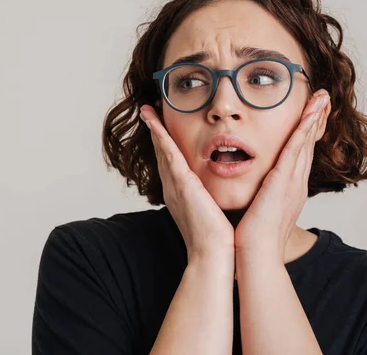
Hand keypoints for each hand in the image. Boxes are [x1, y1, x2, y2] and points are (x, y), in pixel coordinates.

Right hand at [139, 105, 234, 261]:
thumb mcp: (213, 214)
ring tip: (147, 111)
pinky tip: (155, 122)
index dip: (166, 144)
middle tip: (148, 113)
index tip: (163, 129)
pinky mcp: (181, 183)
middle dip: (156, 133)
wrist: (213, 255)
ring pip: (162, 150)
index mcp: (181, 194)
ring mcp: (175, 185)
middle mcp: (173, 188)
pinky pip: (168, 154)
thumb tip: (219, 197)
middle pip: (162, 154)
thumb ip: (212, 201)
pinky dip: (160, 136)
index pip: (172, 164)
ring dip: (154, 129)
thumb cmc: (217, 239)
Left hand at [234, 90, 330, 262]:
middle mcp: (295, 183)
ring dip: (314, 119)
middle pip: (307, 145)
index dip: (306, 133)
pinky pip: (296, 150)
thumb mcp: (259, 209)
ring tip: (322, 99)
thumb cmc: (252, 236)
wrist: (255, 253)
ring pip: (305, 143)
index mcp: (288, 188)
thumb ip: (258, 195)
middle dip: (316, 120)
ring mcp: (292, 182)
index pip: (299, 154)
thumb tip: (252, 190)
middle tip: (323, 99)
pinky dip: (304, 131)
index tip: (311, 115)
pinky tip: (310, 115)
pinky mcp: (283, 182)